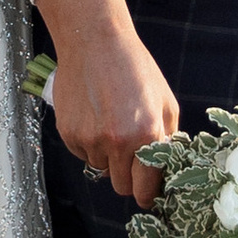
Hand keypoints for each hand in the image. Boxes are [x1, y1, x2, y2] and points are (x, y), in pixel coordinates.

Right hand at [32, 0, 177, 203]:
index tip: (148, 194)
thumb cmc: (134, 69)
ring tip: (110, 124)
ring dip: (108, 156)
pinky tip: (94, 118)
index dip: (147, 194)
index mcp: (146, 135)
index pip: (145, 187)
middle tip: (130, 158)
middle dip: (128, 178)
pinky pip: (82, 154)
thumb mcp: (166, 102)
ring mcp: (89, 139)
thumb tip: (165, 170)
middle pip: (121, 186)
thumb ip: (168, 139)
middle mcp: (116, 142)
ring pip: (101, 168)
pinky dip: (89, 144)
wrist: (94, 43)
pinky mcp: (68, 133)